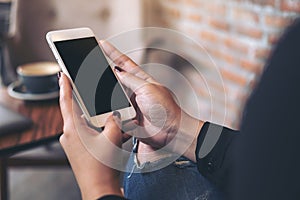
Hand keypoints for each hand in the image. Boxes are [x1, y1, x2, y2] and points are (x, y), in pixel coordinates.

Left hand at [59, 73, 122, 198]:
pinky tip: (113, 132)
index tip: (63, 74)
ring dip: (98, 120)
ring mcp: (74, 144)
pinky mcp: (80, 151)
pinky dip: (99, 131)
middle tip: (94, 94)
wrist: (100, 190)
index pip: (66, 101)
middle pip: (78, 112)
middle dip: (88, 104)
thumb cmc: (102, 167)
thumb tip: (115, 115)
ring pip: (86, 125)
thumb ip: (114, 120)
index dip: (65, 85)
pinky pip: (89, 135)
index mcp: (73, 129)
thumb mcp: (112, 137)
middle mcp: (70, 135)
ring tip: (112, 118)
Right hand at [100, 41, 202, 160]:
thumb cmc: (166, 109)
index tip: (101, 44)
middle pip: (114, 80)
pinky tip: (101, 113)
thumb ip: (131, 80)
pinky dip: (107, 114)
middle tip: (90, 68)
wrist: (170, 132)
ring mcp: (129, 105)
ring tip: (92, 92)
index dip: (112, 53)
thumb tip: (117, 70)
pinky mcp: (126, 119)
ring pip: (110, 98)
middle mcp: (134, 91)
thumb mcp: (148, 88)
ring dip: (103, 97)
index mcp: (141, 80)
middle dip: (102, 76)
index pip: (124, 63)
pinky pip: (112, 115)